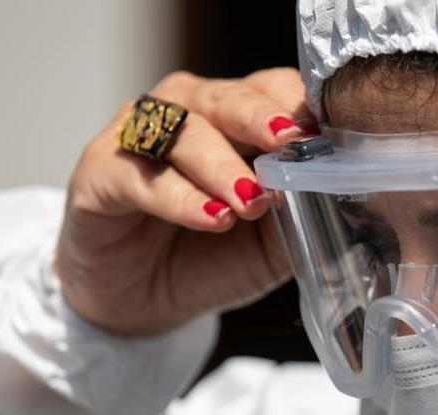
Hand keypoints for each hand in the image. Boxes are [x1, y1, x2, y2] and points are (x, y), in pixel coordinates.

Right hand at [56, 68, 310, 335]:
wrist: (147, 301)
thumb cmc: (214, 255)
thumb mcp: (271, 241)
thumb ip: (300, 214)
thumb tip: (337, 197)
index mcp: (237, 119)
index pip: (270, 90)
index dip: (296, 105)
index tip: (324, 130)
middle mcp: (188, 113)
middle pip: (227, 99)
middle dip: (260, 119)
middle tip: (288, 142)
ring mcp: (139, 137)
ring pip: (183, 132)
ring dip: (222, 165)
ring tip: (250, 200)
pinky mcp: (100, 172)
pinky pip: (141, 177)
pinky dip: (180, 198)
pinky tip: (212, 217)